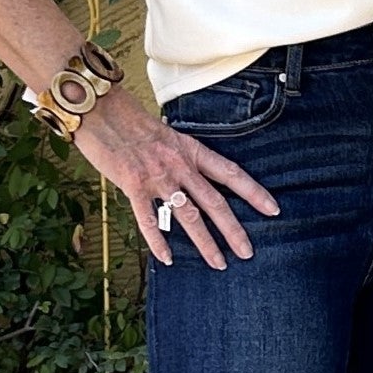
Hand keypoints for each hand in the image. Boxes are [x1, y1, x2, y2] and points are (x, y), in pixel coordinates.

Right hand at [72, 89, 279, 269]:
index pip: (230, 173)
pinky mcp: (133, 186)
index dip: (253, 192)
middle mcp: (179, 165)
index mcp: (190, 150)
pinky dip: (158, 242)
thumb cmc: (129, 120)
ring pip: (188, 217)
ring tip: (218, 263)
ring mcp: (157, 177)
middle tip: (248, 252)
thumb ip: (180, 157)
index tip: (273, 209)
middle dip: (234, 230)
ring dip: (205, 243)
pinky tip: (168, 259)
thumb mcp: (165, 134)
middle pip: (214, 202)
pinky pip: (149, 220)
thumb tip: (190, 178)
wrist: (100, 109)